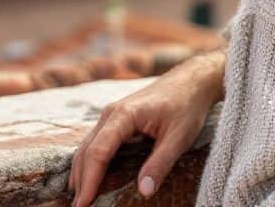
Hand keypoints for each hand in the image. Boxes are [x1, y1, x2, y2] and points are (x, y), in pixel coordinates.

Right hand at [68, 50, 224, 206]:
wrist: (194, 80)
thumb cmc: (188, 105)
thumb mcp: (180, 136)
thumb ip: (160, 164)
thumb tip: (144, 192)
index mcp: (123, 115)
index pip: (98, 153)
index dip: (89, 181)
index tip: (83, 204)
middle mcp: (111, 114)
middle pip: (86, 152)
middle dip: (80, 182)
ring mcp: (111, 116)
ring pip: (87, 147)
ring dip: (81, 173)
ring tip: (81, 199)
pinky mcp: (116, 120)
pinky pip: (96, 143)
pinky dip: (90, 162)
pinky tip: (90, 178)